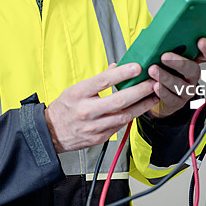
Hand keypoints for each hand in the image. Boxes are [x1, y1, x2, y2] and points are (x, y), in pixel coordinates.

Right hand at [45, 63, 160, 152]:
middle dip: (139, 91)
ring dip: (142, 105)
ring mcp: (93, 127)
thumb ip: (97, 80)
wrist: (51, 132)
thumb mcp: (75, 89)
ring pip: (124, 116)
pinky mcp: (99, 138)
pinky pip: (120, 126)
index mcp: (78, 94)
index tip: (137, 67)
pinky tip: (139, 109)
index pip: (103, 81)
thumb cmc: (64, 108)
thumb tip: (116, 68)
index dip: (122, 74)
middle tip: (153, 82)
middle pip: (118, 100)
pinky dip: (131, 116)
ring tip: (154, 96)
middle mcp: (86, 111)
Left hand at [147, 38, 205, 118]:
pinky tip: (154, 85)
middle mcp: (192, 76)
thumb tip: (156, 36)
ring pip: (181, 85)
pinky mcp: (177, 102)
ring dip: (166, 77)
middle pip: (193, 69)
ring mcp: (186, 90)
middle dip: (179, 63)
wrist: (155, 94)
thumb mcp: (164, 56)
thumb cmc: (161, 70)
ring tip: (153, 70)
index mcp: (193, 61)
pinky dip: (162, 91)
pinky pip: (171, 98)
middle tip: (164, 56)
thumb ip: (165, 47)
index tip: (200, 41)